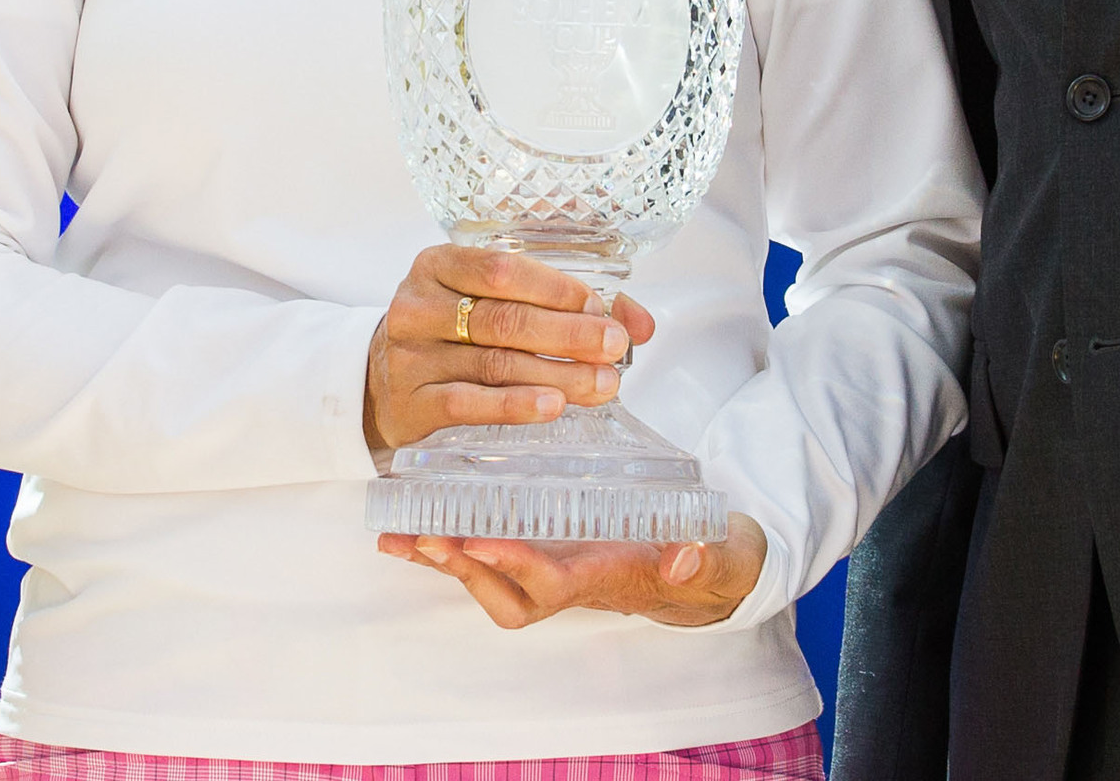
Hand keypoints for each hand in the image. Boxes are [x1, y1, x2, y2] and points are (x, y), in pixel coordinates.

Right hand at [364, 244, 653, 453]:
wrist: (379, 382)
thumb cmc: (452, 335)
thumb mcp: (492, 303)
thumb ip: (566, 305)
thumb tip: (640, 321)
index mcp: (439, 265)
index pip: (501, 269)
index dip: (555, 288)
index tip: (600, 307)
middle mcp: (419, 305)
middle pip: (503, 318)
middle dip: (567, 333)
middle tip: (613, 347)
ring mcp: (411, 355)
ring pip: (493, 363)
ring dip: (555, 374)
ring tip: (601, 384)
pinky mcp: (411, 403)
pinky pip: (467, 403)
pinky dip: (514, 405)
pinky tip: (551, 406)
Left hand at [378, 514, 768, 628]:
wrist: (710, 574)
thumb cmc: (713, 559)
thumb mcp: (723, 554)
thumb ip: (709, 556)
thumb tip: (686, 557)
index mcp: (608, 577)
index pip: (552, 580)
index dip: (514, 563)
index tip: (478, 539)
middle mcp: (572, 582)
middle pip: (504, 591)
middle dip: (462, 568)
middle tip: (422, 535)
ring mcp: (555, 572)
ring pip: (488, 578)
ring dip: (442, 561)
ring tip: (396, 536)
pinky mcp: (545, 554)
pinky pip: (488, 556)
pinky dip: (447, 544)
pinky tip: (411, 527)